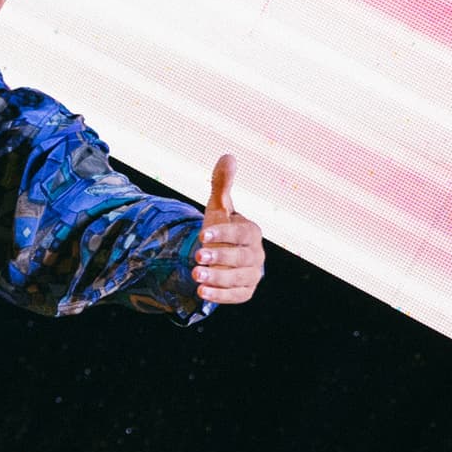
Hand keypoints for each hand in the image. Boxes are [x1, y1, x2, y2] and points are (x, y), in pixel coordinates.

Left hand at [196, 154, 265, 306]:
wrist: (222, 255)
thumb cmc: (221, 228)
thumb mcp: (218, 207)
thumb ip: (222, 184)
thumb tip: (228, 155)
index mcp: (252, 232)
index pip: (241, 233)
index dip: (223, 234)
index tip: (202, 235)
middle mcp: (256, 255)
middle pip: (241, 258)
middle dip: (219, 257)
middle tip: (196, 256)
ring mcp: (252, 275)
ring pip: (238, 279)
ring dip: (217, 278)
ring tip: (195, 275)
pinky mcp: (245, 291)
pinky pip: (235, 295)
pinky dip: (220, 295)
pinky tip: (201, 292)